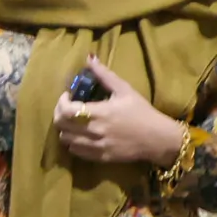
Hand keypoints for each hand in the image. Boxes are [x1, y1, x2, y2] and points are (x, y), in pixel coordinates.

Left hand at [54, 58, 185, 167]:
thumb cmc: (141, 111)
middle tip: (66, 107)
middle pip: (61, 126)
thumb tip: (89, 58)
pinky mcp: (100, 158)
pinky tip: (80, 135)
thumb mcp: (124, 89)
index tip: (67, 96)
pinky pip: (76, 152)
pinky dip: (73, 143)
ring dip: (64, 129)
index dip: (61, 102)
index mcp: (99, 112)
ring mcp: (96, 147)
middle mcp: (94, 131)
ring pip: (66, 140)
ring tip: (72, 121)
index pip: (65, 110)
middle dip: (59, 114)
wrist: (157, 138)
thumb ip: (104, 75)